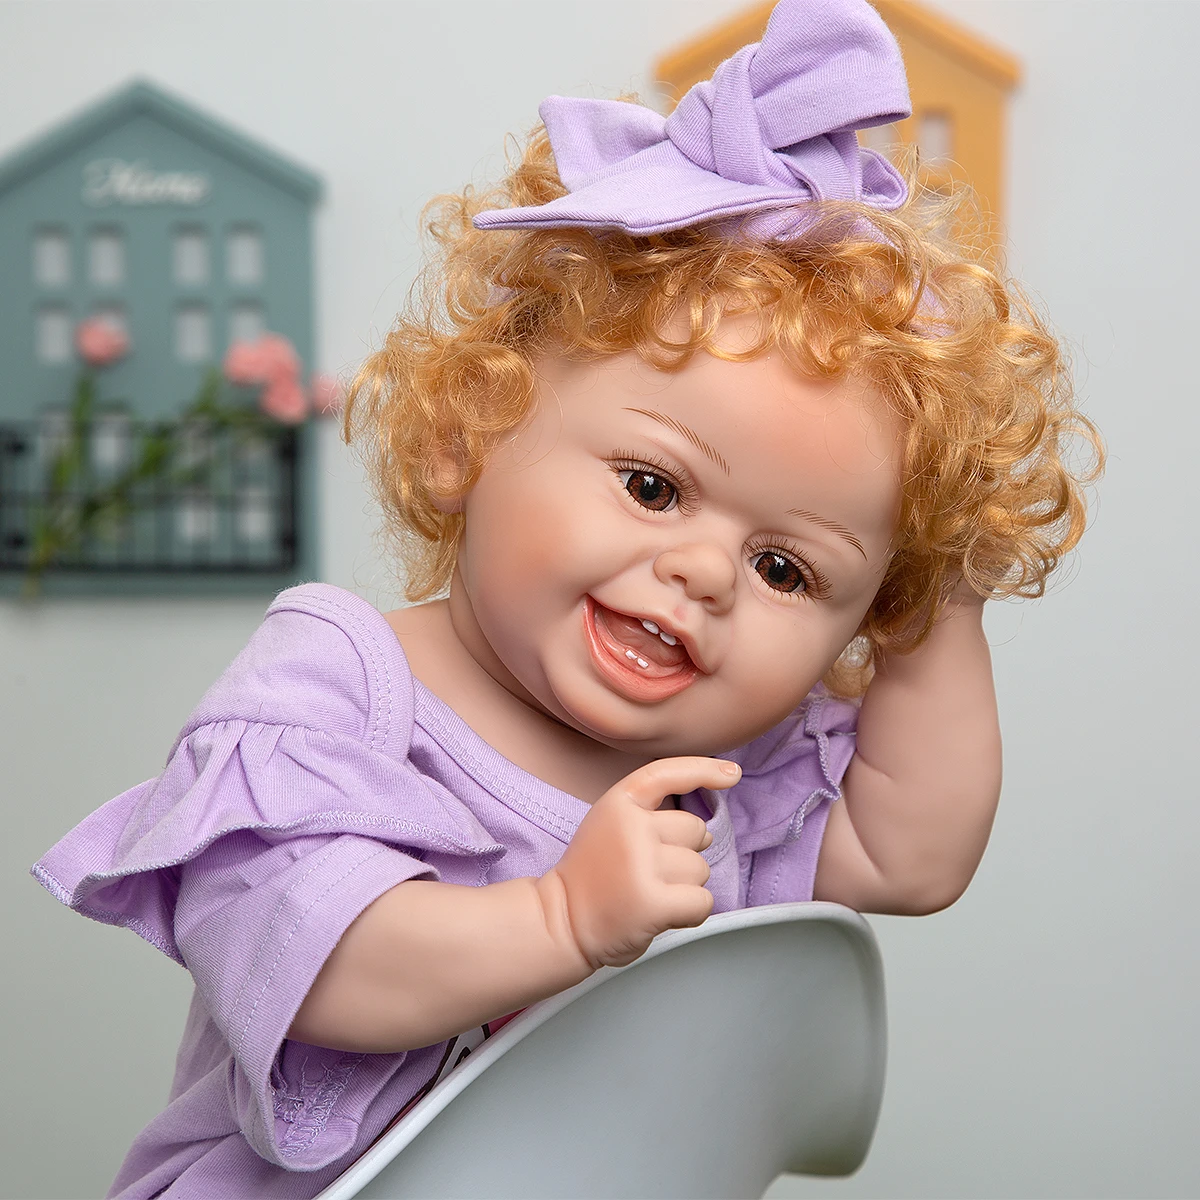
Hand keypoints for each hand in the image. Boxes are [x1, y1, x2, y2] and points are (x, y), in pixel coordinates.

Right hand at [543, 757, 740, 969]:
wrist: (560, 922)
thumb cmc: (594, 876)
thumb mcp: (611, 825)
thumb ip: (651, 817)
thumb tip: (706, 832)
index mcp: (619, 803)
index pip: (667, 773)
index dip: (703, 769)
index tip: (731, 775)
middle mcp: (631, 826)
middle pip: (695, 830)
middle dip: (683, 853)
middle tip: (646, 873)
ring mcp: (642, 864)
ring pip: (700, 869)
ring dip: (685, 886)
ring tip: (648, 894)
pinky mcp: (654, 902)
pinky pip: (702, 901)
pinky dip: (690, 913)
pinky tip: (662, 915)